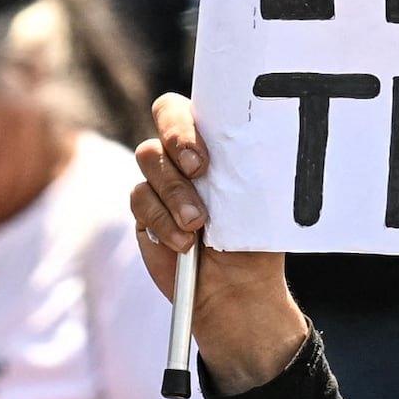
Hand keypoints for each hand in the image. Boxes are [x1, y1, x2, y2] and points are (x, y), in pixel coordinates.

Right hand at [130, 95, 312, 393]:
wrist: (237, 288)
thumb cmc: (254, 239)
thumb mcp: (257, 199)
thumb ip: (243, 166)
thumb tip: (246, 139)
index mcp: (213, 141)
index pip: (183, 109)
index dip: (183, 124)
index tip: (204, 157)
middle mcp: (181, 155)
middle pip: (162, 126)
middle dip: (178, 147)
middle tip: (200, 173)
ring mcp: (160, 181)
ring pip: (149, 160)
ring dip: (174, 192)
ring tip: (197, 224)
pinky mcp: (145, 210)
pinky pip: (141, 200)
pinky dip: (161, 221)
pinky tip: (183, 244)